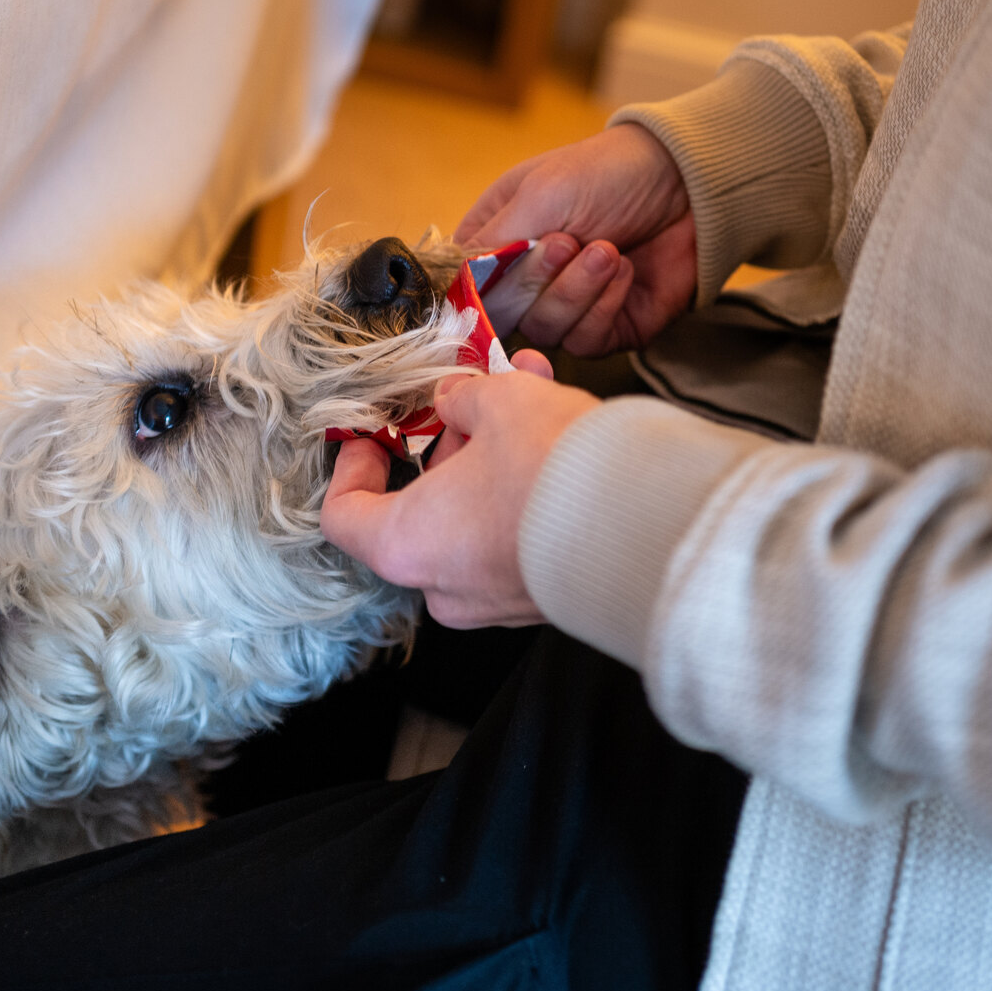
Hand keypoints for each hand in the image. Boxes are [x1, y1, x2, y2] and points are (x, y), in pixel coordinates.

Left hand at [321, 349, 599, 627]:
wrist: (646, 527)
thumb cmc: (552, 471)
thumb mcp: (499, 403)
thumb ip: (465, 399)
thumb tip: (457, 400)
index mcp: (406, 545)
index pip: (345, 517)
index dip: (352, 467)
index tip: (371, 435)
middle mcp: (444, 586)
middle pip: (419, 510)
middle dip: (446, 445)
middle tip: (467, 400)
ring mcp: (496, 600)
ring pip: (473, 518)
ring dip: (492, 455)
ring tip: (528, 390)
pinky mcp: (543, 597)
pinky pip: (514, 536)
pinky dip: (524, 488)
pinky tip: (559, 429)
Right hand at [457, 124, 697, 355]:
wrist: (689, 183)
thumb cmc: (608, 173)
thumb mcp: (538, 193)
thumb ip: (490, 244)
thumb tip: (453, 287)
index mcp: (497, 240)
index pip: (464, 287)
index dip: (477, 290)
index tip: (498, 272)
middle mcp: (526, 280)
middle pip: (503, 316)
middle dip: (538, 281)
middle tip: (569, 241)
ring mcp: (566, 307)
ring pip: (545, 333)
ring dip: (577, 291)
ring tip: (608, 250)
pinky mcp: (606, 328)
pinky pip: (586, 341)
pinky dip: (605, 305)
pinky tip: (624, 269)